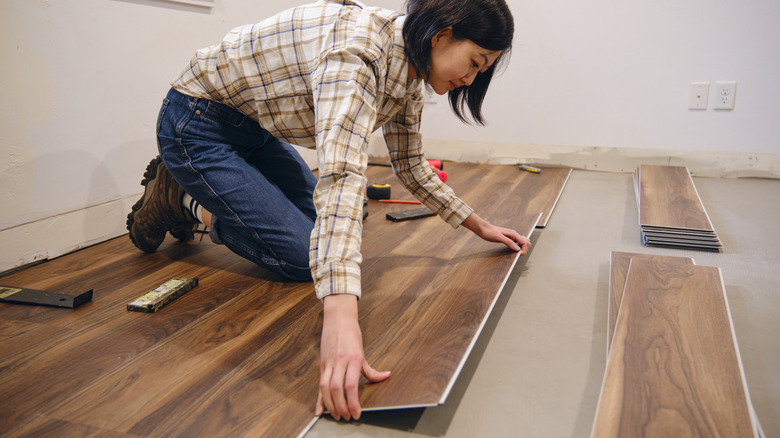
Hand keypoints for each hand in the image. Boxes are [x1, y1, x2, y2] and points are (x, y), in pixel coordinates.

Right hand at [315, 294, 390, 420]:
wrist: (338, 318)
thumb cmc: (351, 334)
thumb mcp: (363, 352)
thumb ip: (372, 370)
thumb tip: (386, 376)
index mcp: (353, 359)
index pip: (351, 385)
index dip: (353, 402)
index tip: (357, 413)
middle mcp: (340, 362)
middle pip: (337, 389)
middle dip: (341, 406)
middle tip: (346, 417)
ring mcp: (329, 363)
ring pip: (325, 387)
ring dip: (330, 405)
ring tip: (337, 416)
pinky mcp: (322, 364)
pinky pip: (319, 384)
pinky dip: (319, 399)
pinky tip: (319, 410)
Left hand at [461, 213, 531, 254]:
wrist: (483, 229)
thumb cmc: (489, 232)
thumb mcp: (499, 237)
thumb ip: (509, 242)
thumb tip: (517, 248)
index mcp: (513, 234)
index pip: (525, 242)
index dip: (524, 249)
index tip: (520, 254)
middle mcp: (514, 234)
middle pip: (526, 242)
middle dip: (526, 248)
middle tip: (520, 254)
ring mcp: (511, 236)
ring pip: (523, 242)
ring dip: (523, 248)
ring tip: (518, 253)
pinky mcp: (508, 238)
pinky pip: (517, 242)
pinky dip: (519, 246)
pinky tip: (515, 249)